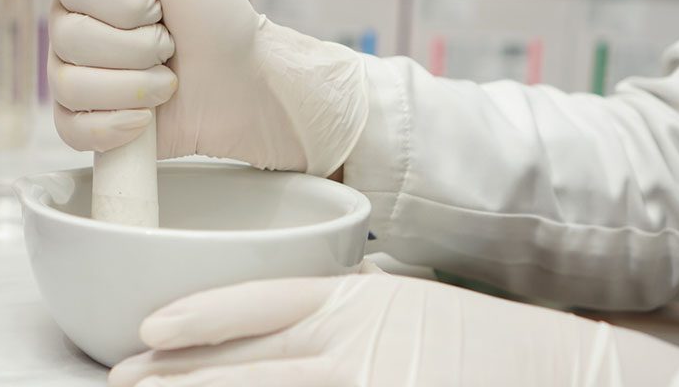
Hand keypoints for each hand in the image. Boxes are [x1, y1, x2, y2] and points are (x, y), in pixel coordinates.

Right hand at [20, 0, 369, 174]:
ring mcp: (80, 79)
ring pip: (70, 85)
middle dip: (137, 46)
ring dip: (135, 86)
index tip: (160, 4)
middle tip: (169, 44)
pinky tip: (144, 118)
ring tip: (166, 81)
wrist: (246, 81)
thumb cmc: (213, 13)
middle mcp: (75, 30)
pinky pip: (72, 130)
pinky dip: (115, 127)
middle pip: (68, 39)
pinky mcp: (91, 125)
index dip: (126, 4)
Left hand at [108, 266, 678, 385]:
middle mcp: (354, 341)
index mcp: (356, 299)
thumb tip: (272, 326)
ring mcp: (365, 384)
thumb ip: (335, 311)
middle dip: (175, 374)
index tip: (145, 330)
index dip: (199, 316)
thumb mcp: (398, 304)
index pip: (259, 301)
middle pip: (245, 357)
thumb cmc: (476, 338)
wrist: (558, 368)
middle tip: (120, 380)